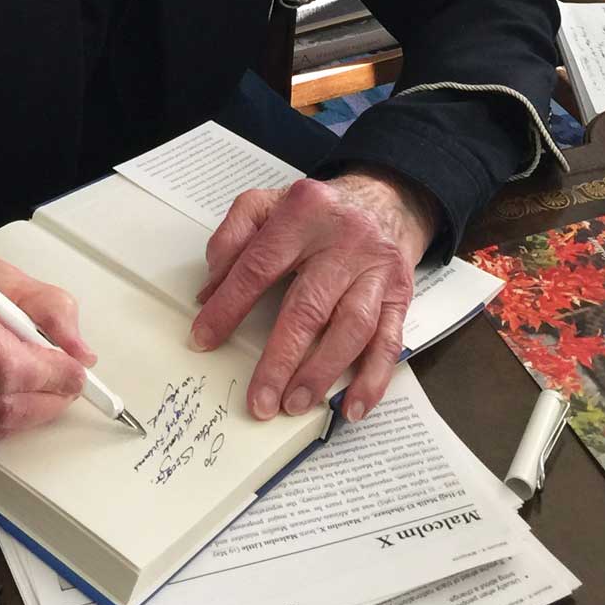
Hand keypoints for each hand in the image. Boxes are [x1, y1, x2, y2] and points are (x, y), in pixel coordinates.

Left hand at [190, 166, 438, 423]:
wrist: (384, 198)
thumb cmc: (317, 210)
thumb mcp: (267, 203)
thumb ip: (231, 238)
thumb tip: (209, 292)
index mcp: (303, 213)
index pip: (258, 266)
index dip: (228, 306)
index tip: (204, 339)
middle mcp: (344, 240)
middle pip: (309, 306)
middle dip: (280, 359)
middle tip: (259, 399)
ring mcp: (376, 269)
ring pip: (351, 327)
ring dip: (322, 372)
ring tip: (295, 403)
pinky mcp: (400, 293)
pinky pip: (388, 341)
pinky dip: (373, 378)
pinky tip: (353, 406)